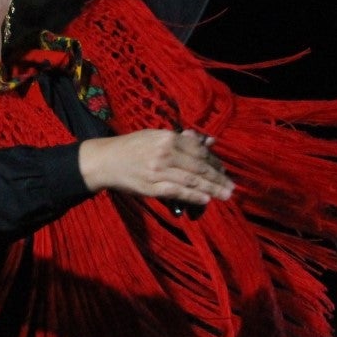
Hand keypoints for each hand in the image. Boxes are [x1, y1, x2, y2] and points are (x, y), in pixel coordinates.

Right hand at [79, 128, 233, 207]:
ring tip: (225, 194)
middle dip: (217, 177)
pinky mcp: (151, 187)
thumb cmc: (130, 147)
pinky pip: (177, 192)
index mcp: (167, 138)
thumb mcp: (154, 136)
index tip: (223, 170)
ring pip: (191, 180)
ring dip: (212, 189)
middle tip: (231, 186)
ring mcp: (158, 171)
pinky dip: (193, 196)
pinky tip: (206, 199)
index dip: (214, 161)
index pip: (198, 150)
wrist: (104, 161)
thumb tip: (207, 139)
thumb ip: (180, 139)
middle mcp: (165, 153)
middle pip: (199, 166)